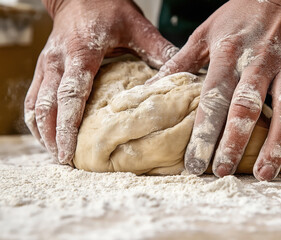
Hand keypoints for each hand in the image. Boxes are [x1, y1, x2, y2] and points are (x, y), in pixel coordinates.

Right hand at [24, 0, 176, 163]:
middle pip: (48, 106)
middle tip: (64, 162)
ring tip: (56, 154)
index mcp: (81, 53)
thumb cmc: (108, 8)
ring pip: (35, 105)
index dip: (68, 127)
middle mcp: (58, 61)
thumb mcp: (137, 27)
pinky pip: (33, 97)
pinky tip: (45, 133)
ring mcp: (47, 64)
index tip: (69, 152)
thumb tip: (181, 76)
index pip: (72, 96)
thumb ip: (158, 50)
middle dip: (53, 137)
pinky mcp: (44, 67)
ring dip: (42, 132)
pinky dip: (36, 119)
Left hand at [148, 0, 280, 180]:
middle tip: (225, 172)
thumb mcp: (206, 33)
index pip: (215, 99)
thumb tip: (150, 88)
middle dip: (238, 143)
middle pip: (250, 108)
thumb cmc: (241, 16)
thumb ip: (181, 62)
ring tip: (270, 173)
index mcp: (231, 54)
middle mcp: (263, 61)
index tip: (195, 163)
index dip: (205, 133)